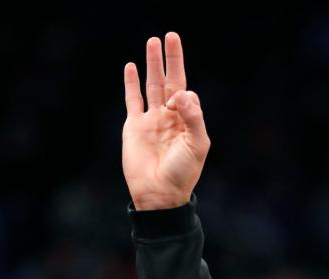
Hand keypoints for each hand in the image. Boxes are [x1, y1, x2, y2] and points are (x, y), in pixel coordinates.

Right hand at [122, 32, 209, 209]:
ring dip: (152, 64)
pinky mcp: (134, 125)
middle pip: (171, 81)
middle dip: (171, 59)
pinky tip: (131, 66)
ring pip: (152, 85)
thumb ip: (193, 118)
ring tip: (153, 42)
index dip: (184, 92)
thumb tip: (182, 93)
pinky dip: (131, 82)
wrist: (159, 192)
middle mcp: (171, 117)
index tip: (178, 102)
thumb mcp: (197, 145)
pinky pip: (132, 99)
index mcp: (188, 122)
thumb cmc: (182, 172)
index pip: (188, 95)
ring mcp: (151, 120)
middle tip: (170, 36)